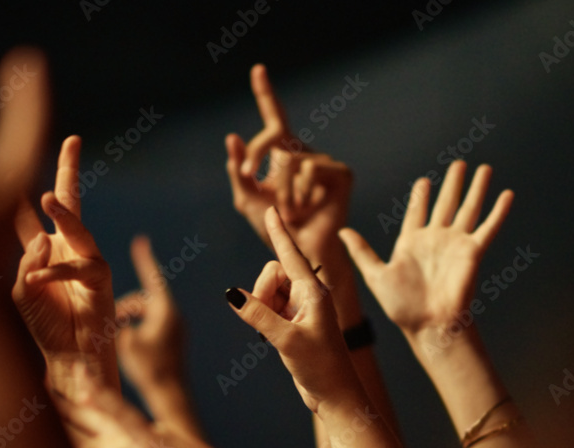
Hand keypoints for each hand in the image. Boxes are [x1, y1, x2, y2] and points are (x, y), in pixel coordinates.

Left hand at [12, 135, 119, 390]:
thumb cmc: (46, 326)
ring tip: (48, 197)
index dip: (20, 194)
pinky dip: (55, 273)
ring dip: (65, 214)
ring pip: (77, 229)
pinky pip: (77, 267)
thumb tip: (45, 238)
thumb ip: (26, 260)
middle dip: (70, 170)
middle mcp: (67, 249)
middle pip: (68, 202)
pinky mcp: (101, 279)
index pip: (28, 216)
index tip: (7, 165)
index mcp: (43, 251)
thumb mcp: (20, 290)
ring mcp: (87, 261)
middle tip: (72, 141)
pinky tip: (37, 278)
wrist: (70, 357)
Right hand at [115, 235, 186, 388]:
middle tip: (112, 322)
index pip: (153, 278)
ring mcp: (175, 328)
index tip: (141, 241)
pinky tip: (127, 343)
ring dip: (129, 318)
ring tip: (117, 334)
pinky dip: (137, 327)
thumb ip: (122, 326)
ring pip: (146, 312)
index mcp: (166, 311)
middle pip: (145, 298)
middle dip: (126, 306)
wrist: (172, 396)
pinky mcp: (173, 340)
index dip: (144, 260)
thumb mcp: (128, 344)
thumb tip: (123, 324)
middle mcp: (174, 316)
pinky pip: (151, 324)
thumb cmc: (150, 370)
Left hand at [225, 65, 352, 264]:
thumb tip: (232, 137)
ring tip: (289, 212)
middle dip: (255, 157)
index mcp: (284, 154)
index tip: (257, 69)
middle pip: (274, 137)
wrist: (302, 253)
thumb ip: (239, 171)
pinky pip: (309, 170)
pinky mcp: (341, 173)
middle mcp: (306, 153)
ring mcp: (325, 161)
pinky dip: (300, 194)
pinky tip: (307, 210)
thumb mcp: (248, 200)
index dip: (266, 93)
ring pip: (289, 159)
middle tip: (248, 178)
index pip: (273, 119)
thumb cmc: (277, 228)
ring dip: (280, 190)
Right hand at [227, 207, 359, 413]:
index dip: (279, 233)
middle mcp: (308, 295)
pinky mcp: (293, 322)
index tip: (273, 209)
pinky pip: (267, 307)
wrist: (334, 395)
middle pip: (272, 272)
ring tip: (273, 335)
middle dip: (262, 291)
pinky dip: (262, 318)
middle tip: (269, 321)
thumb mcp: (287, 340)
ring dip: (261, 307)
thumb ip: (258, 315)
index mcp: (314, 291)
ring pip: (267, 290)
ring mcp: (300, 308)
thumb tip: (231, 293)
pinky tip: (272, 339)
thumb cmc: (321, 367)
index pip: (291, 255)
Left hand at [338, 161, 512, 341]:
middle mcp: (435, 240)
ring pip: (469, 209)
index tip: (424, 181)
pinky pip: (488, 228)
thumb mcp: (376, 275)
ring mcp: (455, 244)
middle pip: (446, 204)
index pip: (417, 212)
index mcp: (411, 243)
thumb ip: (362, 251)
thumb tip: (342, 231)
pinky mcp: (472, 252)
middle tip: (459, 164)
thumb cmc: (402, 306)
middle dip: (453, 184)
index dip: (421, 197)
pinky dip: (499, 212)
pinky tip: (508, 194)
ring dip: (477, 189)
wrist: (429, 325)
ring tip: (485, 168)